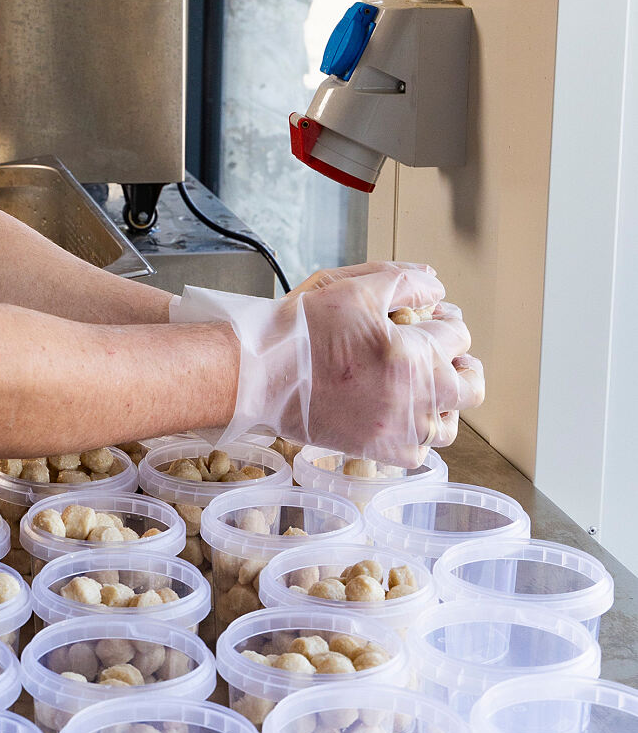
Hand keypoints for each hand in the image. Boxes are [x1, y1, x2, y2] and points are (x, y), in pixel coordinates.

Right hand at [172, 262, 483, 466]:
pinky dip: (416, 434)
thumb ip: (404, 280)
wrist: (261, 375)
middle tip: (447, 356)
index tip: (433, 320)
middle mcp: (412, 397)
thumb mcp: (353, 287)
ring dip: (444, 404)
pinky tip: (399, 414)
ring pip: (448, 425)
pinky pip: (418, 452)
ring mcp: (396, 429)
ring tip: (425, 388)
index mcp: (410, 353)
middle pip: (470, 388)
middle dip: (463, 366)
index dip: (446, 322)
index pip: (457, 337)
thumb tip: (436, 289)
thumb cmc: (301, 330)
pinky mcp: (377, 450)